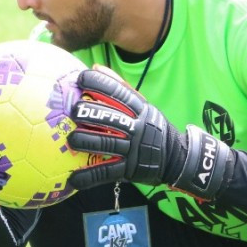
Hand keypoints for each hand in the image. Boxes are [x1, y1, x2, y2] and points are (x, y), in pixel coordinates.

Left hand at [66, 68, 229, 199]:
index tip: (81, 78)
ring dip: (87, 141)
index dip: (100, 84)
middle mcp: (138, 127)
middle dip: (91, 113)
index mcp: (140, 109)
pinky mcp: (130, 169)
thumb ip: (120, 87)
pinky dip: (89, 176)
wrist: (175, 157)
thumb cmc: (152, 128)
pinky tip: (73, 179)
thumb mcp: (143, 106)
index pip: (120, 93)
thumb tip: (96, 68)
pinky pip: (106, 172)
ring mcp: (134, 149)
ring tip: (71, 139)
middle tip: (73, 112)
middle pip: (112, 118)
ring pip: (107, 143)